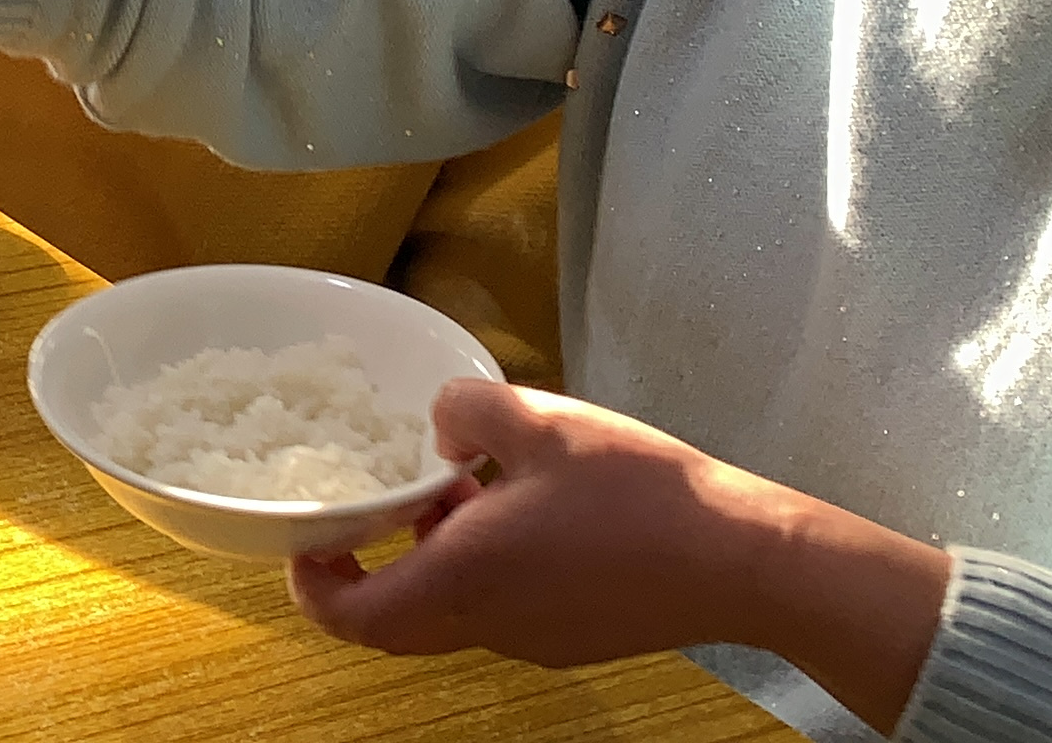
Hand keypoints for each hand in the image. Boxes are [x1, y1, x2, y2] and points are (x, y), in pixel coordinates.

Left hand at [287, 381, 949, 731]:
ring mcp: (535, 640)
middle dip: (367, 569)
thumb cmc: (641, 494)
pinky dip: (483, 567)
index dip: (313, 585)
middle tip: (368, 512)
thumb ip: (464, 411)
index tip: (307, 542)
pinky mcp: (574, 637)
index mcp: (463, 581)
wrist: (744, 559)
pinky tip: (520, 507)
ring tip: (458, 487)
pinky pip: (501, 609)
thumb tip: (437, 427)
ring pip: (450, 611)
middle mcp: (490, 625)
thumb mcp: (539, 419)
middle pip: (395, 623)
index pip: (353, 618)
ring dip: (432, 558)